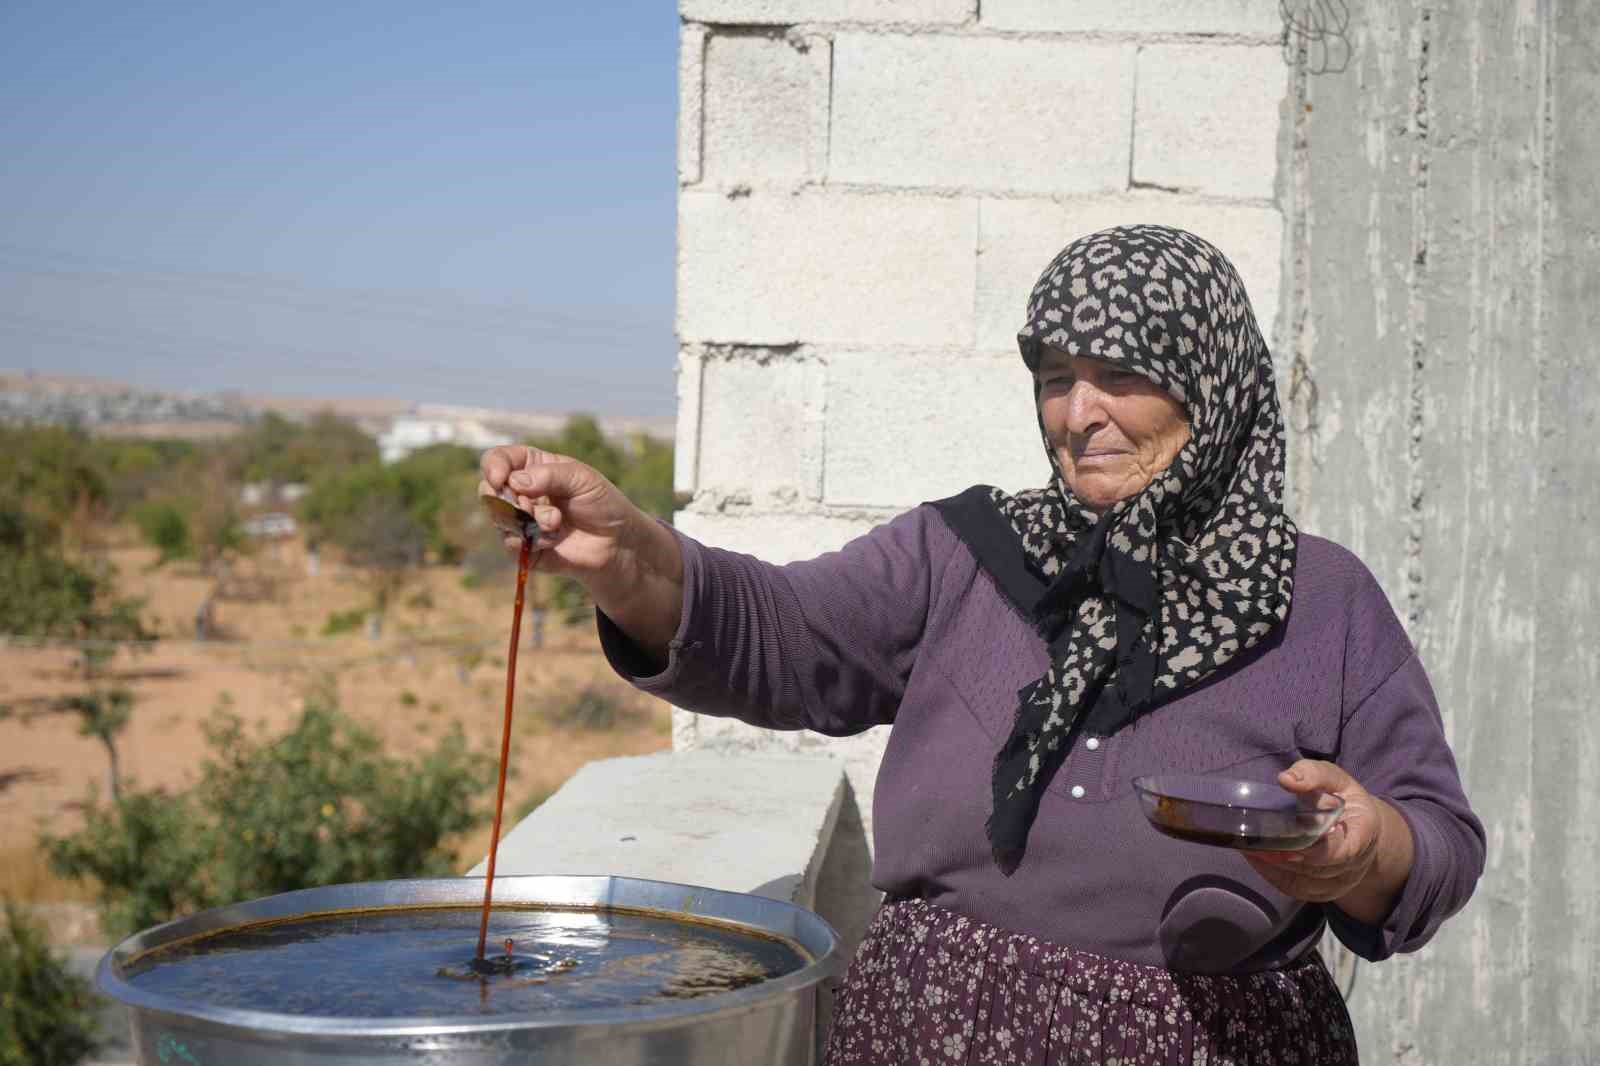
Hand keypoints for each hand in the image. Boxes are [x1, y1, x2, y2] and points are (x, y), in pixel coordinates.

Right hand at [478, 445, 683, 656]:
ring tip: (556, 522)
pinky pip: (510, 543)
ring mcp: (520, 521)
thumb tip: (514, 482)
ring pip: (499, 518)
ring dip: (528, 520)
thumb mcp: (582, 478)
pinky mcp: (523, 547)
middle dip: (508, 498)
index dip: (493, 467)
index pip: (498, 460)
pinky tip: (554, 540)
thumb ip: (549, 475)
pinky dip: (532, 540)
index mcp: (532, 467)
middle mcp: (520, 493)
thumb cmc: (602, 503)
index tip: (500, 478)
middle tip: (531, 505)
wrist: (617, 543)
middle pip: (489, 490)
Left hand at [1243, 759, 1413, 925]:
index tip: (1289, 837)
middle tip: (1254, 837)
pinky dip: (1272, 875)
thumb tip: (1286, 780)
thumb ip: (1313, 774)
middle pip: (1316, 868)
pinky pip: (1295, 889)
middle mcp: (1355, 864)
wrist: (1358, 826)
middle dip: (1285, 854)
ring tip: (1249, 845)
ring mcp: (1340, 882)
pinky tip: (1255, 857)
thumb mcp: (1334, 778)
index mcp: (1363, 833)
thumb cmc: (1342, 798)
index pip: (1343, 852)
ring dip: (1275, 865)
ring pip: (1303, 881)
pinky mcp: (1322, 891)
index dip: (1315, 850)